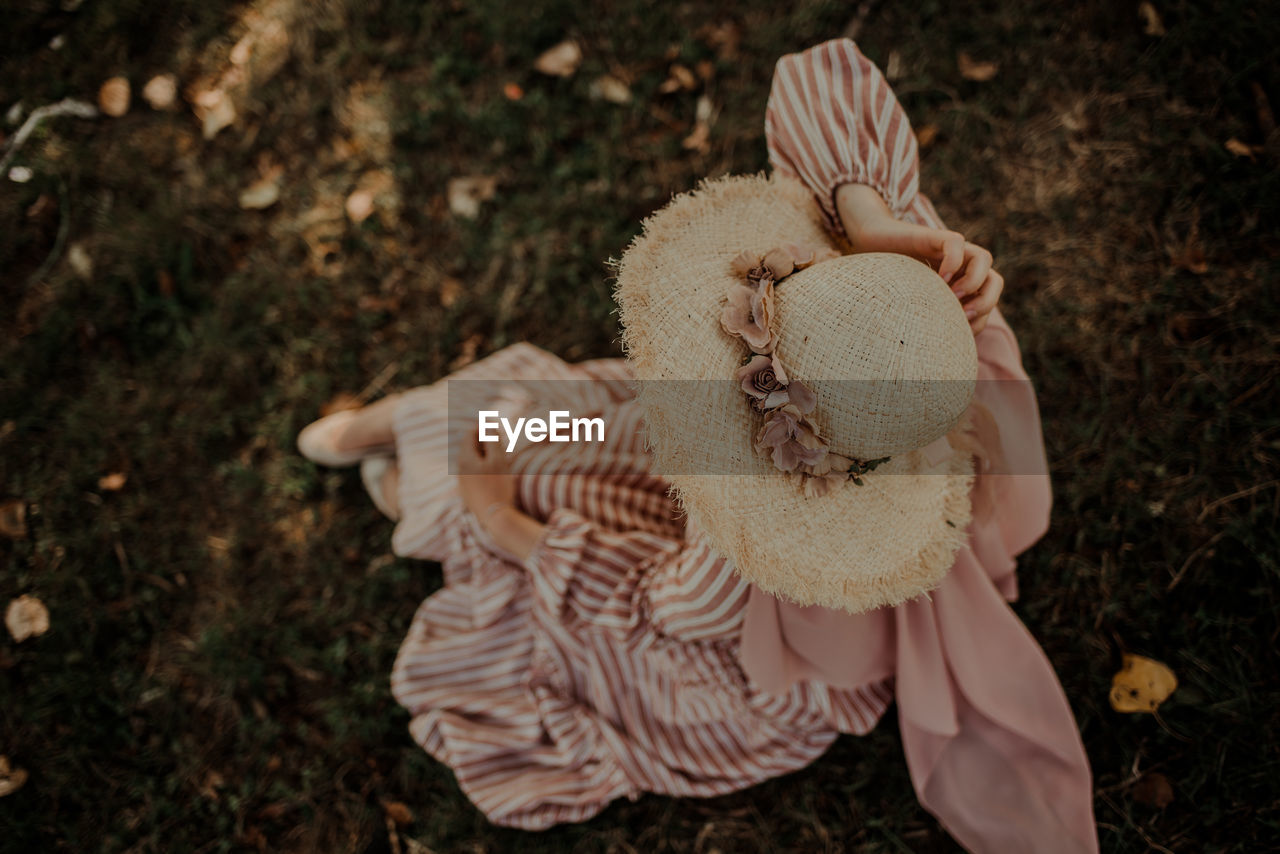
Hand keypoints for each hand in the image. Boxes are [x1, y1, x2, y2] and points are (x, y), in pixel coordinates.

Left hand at [457, 427, 517, 519]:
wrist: (494, 516)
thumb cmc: (498, 486)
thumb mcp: (498, 459)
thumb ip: (492, 440)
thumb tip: (487, 425)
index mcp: (465, 458)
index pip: (469, 434)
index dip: (482, 427)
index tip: (495, 426)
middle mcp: (459, 469)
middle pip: (469, 447)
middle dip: (483, 440)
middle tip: (499, 439)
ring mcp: (462, 482)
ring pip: (471, 461)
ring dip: (483, 454)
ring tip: (498, 455)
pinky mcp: (467, 492)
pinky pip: (472, 473)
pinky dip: (481, 467)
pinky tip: (493, 473)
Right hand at [834, 183, 1003, 333]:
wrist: (869, 241)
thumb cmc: (887, 278)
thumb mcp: (911, 304)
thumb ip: (928, 318)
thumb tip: (939, 350)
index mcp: (959, 285)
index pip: (985, 302)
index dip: (980, 320)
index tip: (959, 332)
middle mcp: (959, 267)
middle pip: (995, 281)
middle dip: (986, 302)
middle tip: (964, 315)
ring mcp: (948, 251)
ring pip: (984, 259)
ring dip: (975, 282)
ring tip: (953, 295)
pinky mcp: (932, 236)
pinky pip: (956, 243)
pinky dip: (954, 261)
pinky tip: (940, 277)